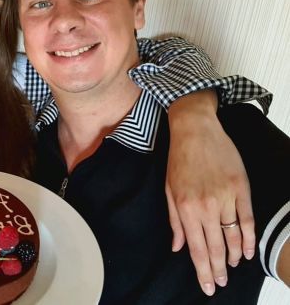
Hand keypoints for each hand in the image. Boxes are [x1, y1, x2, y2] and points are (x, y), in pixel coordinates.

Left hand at [166, 91, 254, 295]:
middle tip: (220, 283)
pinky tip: (248, 251)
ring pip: (233, 236)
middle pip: (216, 247)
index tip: (207, 285)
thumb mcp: (169, 190)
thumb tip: (177, 247)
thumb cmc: (179, 160)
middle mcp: (206, 206)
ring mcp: (225, 197)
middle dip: (218, 270)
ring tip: (232, 268)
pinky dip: (249, 238)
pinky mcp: (240, 188)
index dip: (202, 270)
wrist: (195, 131)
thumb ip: (174, 221)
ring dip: (234, 256)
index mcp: (185, 208)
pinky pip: (247, 219)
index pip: (197, 248)